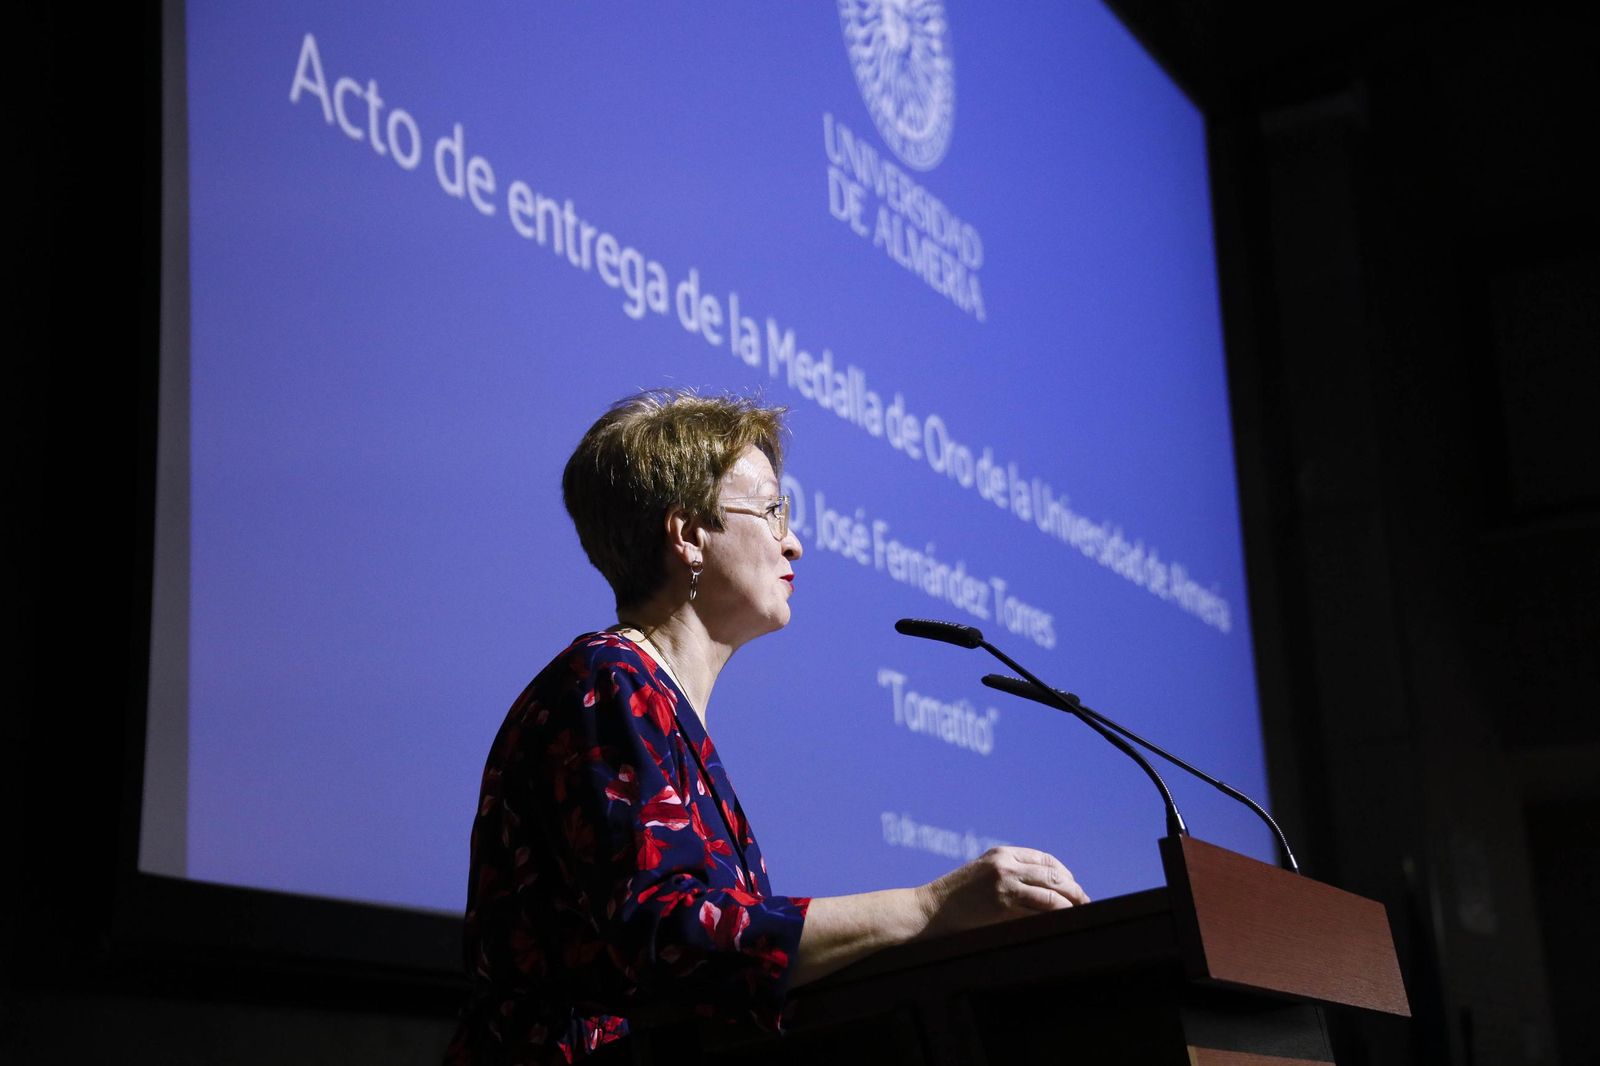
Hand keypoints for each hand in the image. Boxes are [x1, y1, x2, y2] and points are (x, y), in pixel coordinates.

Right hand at [915, 846, 1088, 937]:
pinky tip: (1063, 922)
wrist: (928, 911)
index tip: (1073, 888)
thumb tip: (1043, 894)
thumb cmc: (954, 900)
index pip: (1045, 859)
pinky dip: (1056, 915)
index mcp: (1001, 853)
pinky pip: (1039, 908)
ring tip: (1080, 914)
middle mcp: (1005, 863)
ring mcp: (1004, 881)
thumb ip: (1009, 877)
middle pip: (1053, 874)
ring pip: (1051, 891)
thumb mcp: (981, 876)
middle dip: (1074, 890)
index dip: (1064, 874)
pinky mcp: (1002, 902)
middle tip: (1084, 904)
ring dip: (1071, 904)